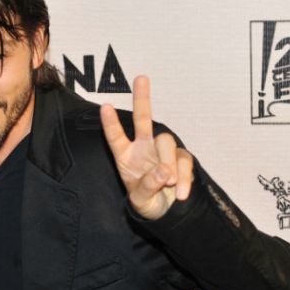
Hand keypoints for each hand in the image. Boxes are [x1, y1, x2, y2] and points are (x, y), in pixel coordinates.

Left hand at [100, 75, 194, 219]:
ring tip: (169, 184)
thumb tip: (164, 172)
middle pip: (144, 119)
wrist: (166, 212)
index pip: (116, 137)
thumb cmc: (146, 201)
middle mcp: (143, 147)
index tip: (105, 106)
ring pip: (167, 143)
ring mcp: (162, 151)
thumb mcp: (141, 200)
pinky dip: (184, 177)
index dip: (110, 123)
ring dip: (169, 163)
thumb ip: (148, 186)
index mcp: (125, 155)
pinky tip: (181, 192)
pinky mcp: (181, 159)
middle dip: (142, 98)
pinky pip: (184, 161)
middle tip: (141, 77)